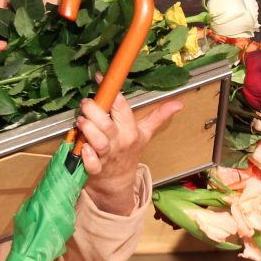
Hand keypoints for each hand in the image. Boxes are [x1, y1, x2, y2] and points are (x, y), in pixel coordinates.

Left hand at [77, 96, 183, 214]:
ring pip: (98, 142)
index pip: (122, 108)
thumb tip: (179, 103)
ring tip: (81, 120)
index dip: (111, 92)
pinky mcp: (96, 169)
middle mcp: (119, 142)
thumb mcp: (145, 133)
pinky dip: (86, 156)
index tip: (100, 78)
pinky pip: (91, 163)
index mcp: (131, 131)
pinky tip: (83, 147)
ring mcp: (107, 156)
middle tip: (86, 103)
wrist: (119, 182)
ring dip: (88, 129)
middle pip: (107, 124)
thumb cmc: (129, 152)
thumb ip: (159, 116)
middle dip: (94, 110)